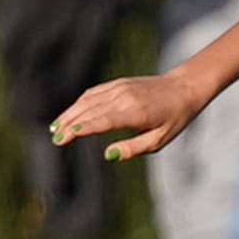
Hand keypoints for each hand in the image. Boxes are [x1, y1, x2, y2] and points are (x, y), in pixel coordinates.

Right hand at [51, 70, 207, 161]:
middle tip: (55, 138)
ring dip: (70, 113)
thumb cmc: (174, 118)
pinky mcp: (118, 83)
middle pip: (90, 110)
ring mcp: (120, 88)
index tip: (64, 137)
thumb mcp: (159, 140)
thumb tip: (108, 155)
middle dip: (69, 124)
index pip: (102, 121)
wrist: (184, 88)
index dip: (81, 129)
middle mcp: (124, 97)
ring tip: (56, 127)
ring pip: (88, 100)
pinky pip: (94, 93)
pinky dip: (79, 103)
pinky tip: (71, 114)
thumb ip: (133, 148)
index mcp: (136, 112)